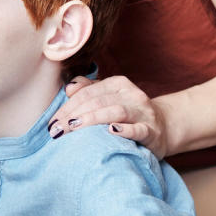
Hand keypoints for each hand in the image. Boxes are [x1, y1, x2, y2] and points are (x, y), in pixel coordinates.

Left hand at [49, 75, 168, 158]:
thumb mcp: (109, 97)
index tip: (51, 123)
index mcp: (118, 84)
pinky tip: (111, 131)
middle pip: (97, 101)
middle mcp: (131, 94)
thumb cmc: (128, 113)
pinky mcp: (152, 131)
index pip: (87, 93)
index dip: (66, 107)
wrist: (163, 127)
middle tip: (57, 130)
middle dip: (73, 115)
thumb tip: (68, 88)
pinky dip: (124, 130)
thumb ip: (88, 90)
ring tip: (73, 128)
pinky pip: (138, 129)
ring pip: (115, 111)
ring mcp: (143, 112)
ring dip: (92, 119)